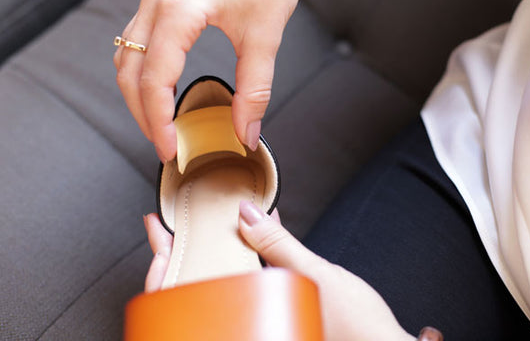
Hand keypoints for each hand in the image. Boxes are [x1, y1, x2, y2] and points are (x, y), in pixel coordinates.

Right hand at [114, 0, 320, 160]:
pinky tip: (162, 91)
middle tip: (164, 145)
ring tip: (161, 125)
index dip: (159, 123)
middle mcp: (156, 3)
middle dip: (143, 115)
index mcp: (179, 11)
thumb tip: (245, 132)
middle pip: (130, 73)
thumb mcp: (265, 37)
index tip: (171, 150)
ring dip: (138, 95)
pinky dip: (143, 73)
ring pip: (127, 58)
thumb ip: (254, 90)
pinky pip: (137, 43)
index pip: (155, 81)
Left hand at [142, 202, 415, 340]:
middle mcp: (245, 329)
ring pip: (219, 290)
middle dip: (182, 255)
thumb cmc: (359, 327)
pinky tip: (248, 248)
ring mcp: (258, 329)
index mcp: (244, 323)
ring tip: (201, 235)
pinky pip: (245, 292)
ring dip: (211, 258)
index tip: (157, 229)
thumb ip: (279, 246)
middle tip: (170, 228)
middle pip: (194, 288)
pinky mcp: (273, 326)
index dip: (165, 259)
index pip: (183, 291)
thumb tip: (248, 213)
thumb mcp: (316, 275)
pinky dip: (242, 266)